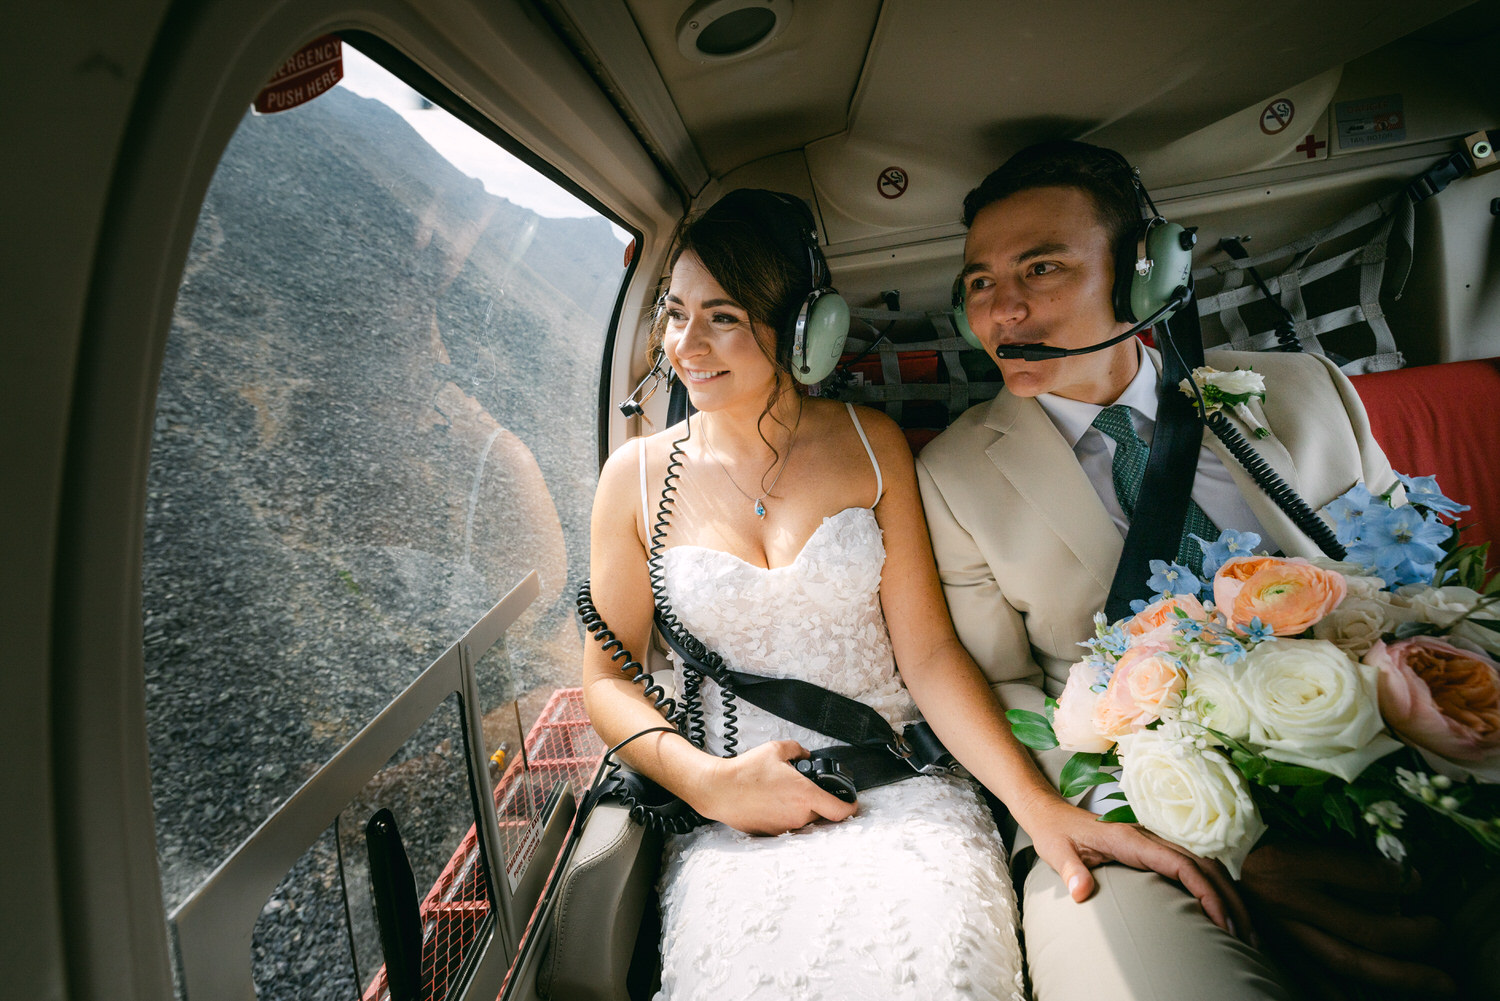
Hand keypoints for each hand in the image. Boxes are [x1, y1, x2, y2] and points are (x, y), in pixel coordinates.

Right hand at [690, 740, 858, 835]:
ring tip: (782, 793)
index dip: (851, 807)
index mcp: (805, 795)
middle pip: (822, 814)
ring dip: (800, 808)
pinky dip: (785, 814)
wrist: (720, 791)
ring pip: (804, 819)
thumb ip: (797, 750)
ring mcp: (785, 827)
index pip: (840, 811)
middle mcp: (799, 815)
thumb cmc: (746, 771)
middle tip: (808, 789)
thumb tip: (804, 754)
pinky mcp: (772, 833)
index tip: (852, 802)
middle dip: (819, 802)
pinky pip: (787, 824)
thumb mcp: (775, 750)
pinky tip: (771, 802)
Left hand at [1023, 796, 1253, 941]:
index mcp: (1131, 840)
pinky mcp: (1152, 849)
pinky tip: (1221, 909)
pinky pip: (1191, 866)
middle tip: (1245, 937)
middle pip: (1202, 865)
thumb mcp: (1056, 852)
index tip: (1221, 921)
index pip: (1180, 863)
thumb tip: (1082, 891)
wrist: (1050, 814)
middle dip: (1228, 899)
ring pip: (1202, 865)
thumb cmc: (1055, 834)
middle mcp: (1148, 838)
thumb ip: (1070, 870)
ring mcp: (1153, 842)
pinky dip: (1213, 887)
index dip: (1205, 891)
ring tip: (1242, 930)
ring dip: (1226, 894)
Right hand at [1239, 842, 1454, 998]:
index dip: (1394, 880)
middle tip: (1438, 930)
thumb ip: (1346, 858)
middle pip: (1361, 927)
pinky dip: (1348, 993)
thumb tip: (1404, 880)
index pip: (1355, 873)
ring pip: (1347, 960)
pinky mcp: (1279, 952)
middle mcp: (1285, 901)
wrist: (1212, 868)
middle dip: (1410, 935)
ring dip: (1397, 973)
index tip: (1418, 880)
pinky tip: (1380, 996)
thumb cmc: (1257, 848)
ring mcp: (1282, 932)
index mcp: (1287, 862)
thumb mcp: (1296, 840)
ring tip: (1434, 980)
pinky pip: (1320, 980)